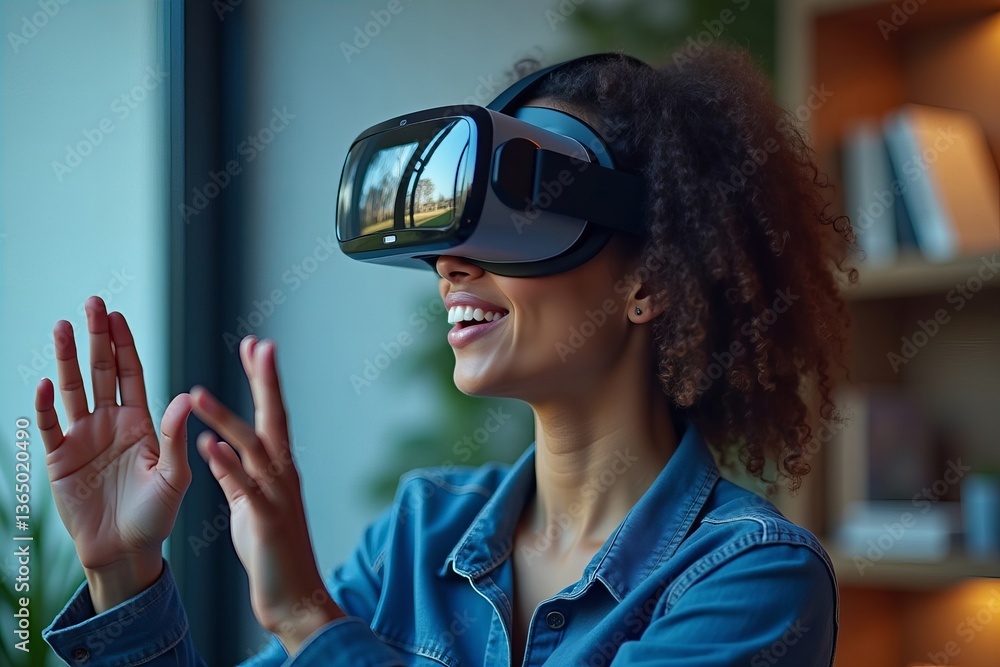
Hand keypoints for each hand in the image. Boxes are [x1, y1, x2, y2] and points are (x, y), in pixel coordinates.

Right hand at [35, 297, 193, 611]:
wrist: (126, 551)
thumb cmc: (156, 516)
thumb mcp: (173, 476)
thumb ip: (175, 438)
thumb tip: (185, 396)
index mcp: (140, 423)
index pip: (131, 374)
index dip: (124, 344)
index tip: (117, 316)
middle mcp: (110, 423)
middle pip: (102, 372)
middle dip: (97, 338)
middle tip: (92, 303)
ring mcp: (83, 439)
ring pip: (74, 390)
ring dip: (67, 359)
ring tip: (62, 326)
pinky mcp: (61, 460)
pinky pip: (52, 427)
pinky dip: (47, 405)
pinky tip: (46, 382)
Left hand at [190, 335, 342, 653]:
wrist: (294, 596)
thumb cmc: (272, 550)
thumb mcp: (251, 505)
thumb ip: (238, 476)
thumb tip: (219, 448)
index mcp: (279, 467)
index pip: (272, 413)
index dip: (264, 379)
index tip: (256, 345)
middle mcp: (283, 474)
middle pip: (274, 418)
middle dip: (265, 380)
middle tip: (258, 344)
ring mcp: (276, 495)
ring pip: (253, 448)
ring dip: (226, 417)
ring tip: (197, 392)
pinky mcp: (265, 520)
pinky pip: (244, 488)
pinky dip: (226, 466)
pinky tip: (207, 446)